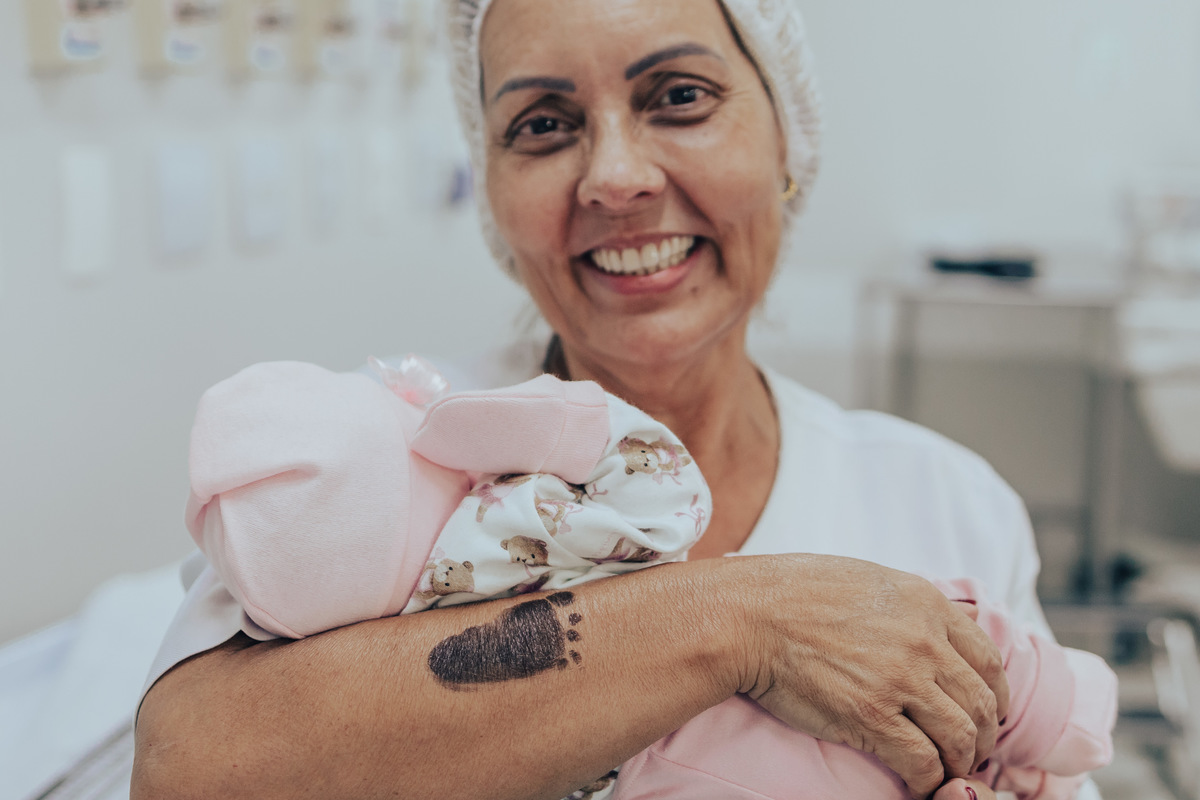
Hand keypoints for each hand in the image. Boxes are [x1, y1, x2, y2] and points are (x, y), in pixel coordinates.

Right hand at [730, 554, 1009, 799]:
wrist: (749, 615)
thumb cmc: (793, 592)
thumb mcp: (868, 577)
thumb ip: (911, 602)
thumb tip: (949, 616)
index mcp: (925, 603)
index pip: (987, 659)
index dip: (995, 694)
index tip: (988, 711)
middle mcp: (923, 641)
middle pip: (981, 703)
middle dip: (984, 735)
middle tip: (973, 750)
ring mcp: (900, 680)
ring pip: (960, 737)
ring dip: (962, 762)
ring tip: (950, 771)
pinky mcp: (872, 718)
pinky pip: (923, 762)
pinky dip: (929, 779)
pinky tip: (920, 782)